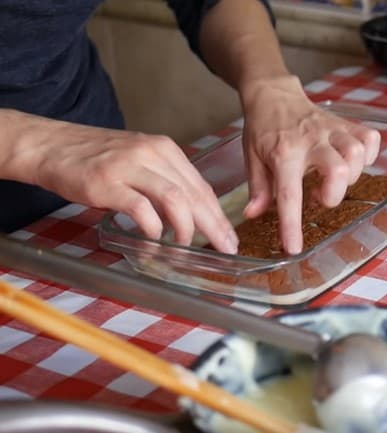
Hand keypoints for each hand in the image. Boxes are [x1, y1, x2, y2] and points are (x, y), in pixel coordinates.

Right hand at [7, 113, 237, 253]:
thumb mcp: (139, 161)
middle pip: (194, 194)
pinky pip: (141, 209)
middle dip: (213, 225)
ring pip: (174, 199)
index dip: (218, 215)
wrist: (50, 145)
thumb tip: (192, 214)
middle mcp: (151, 154)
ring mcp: (129, 167)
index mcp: (165, 149)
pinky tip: (154, 241)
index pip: (201, 186)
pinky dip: (152, 229)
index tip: (229, 236)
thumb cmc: (95, 158)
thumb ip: (165, 181)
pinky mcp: (107, 183)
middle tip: (224, 248)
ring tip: (185, 247)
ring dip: (185, 228)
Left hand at [240, 75, 380, 254]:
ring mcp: (332, 130)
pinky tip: (352, 163)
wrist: (273, 93)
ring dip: (351, 175)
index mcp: (283, 152)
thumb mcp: (251, 158)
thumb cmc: (263, 129)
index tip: (294, 247)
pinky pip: (370, 138)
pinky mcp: (346, 123)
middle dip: (334, 193)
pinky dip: (368, 156)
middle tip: (319, 196)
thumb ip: (258, 188)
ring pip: (357, 153)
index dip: (292, 225)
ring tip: (334, 180)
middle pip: (338, 169)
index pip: (290, 194)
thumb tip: (254, 215)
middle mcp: (311, 140)